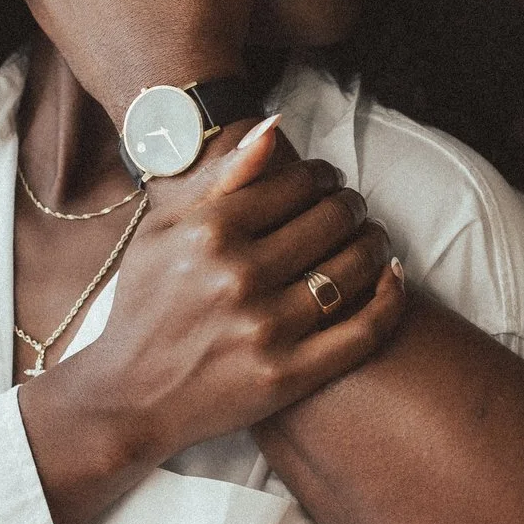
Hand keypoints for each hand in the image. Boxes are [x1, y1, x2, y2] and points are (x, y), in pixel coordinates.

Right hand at [50, 116, 400, 462]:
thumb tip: (275, 127)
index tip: (326, 181)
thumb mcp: (162, 231)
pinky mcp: (288, 376)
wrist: (130, 397)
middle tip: (352, 208)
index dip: (322, 176)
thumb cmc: (146, 306)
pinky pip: (363, 331)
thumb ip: (220, 178)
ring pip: (353, 268)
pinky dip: (390, 298)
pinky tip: (393, 277)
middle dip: (351, 205)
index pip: (297, 184)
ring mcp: (266, 329)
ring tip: (372, 238)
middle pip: (331, 219)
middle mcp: (239, 276)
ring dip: (375, 243)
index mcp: (208, 233)